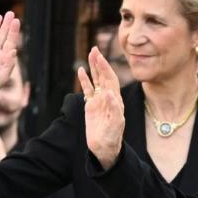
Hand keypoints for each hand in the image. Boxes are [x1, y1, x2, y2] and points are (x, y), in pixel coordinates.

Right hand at [79, 47, 124, 169]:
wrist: (104, 148)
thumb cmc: (112, 138)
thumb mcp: (115, 124)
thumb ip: (113, 108)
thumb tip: (109, 93)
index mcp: (116, 101)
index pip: (111, 80)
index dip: (106, 69)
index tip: (100, 58)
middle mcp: (109, 98)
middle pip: (104, 77)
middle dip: (100, 63)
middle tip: (94, 49)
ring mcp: (99, 101)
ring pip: (96, 81)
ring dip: (94, 68)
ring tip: (91, 54)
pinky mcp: (91, 106)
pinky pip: (88, 90)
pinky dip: (85, 80)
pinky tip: (81, 70)